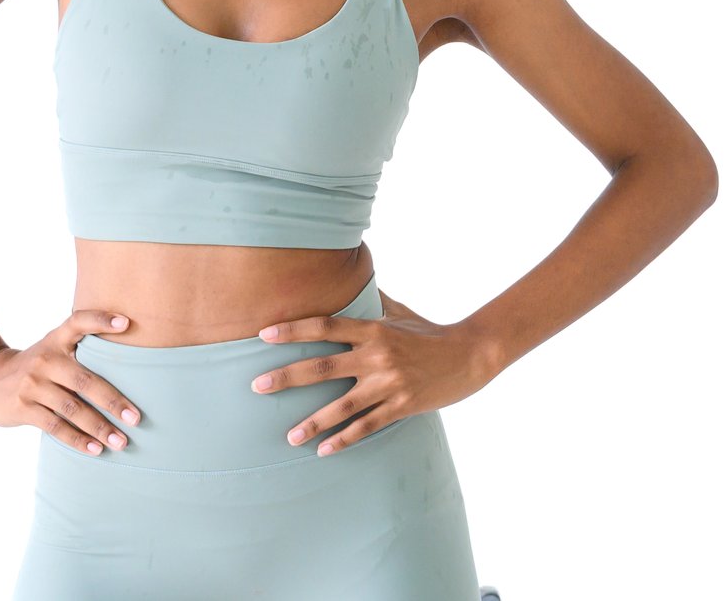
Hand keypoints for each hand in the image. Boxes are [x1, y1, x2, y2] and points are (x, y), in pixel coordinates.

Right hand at [0, 308, 145, 457]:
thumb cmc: (35, 367)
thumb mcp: (51, 349)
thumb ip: (80, 352)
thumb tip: (130, 372)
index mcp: (55, 340)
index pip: (78, 322)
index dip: (100, 320)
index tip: (126, 323)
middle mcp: (45, 360)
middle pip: (84, 380)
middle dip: (113, 401)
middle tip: (136, 418)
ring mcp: (32, 384)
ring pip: (72, 408)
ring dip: (99, 427)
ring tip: (121, 442)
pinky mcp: (23, 407)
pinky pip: (55, 426)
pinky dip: (77, 439)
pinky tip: (95, 449)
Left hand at [249, 287, 493, 455]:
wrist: (471, 355)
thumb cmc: (431, 332)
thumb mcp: (401, 312)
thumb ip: (374, 301)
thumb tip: (354, 276)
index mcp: (373, 330)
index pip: (326, 327)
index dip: (294, 330)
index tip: (264, 334)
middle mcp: (377, 356)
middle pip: (322, 368)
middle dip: (287, 377)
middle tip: (257, 387)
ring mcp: (389, 384)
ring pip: (342, 406)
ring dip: (313, 422)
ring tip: (289, 436)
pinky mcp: (402, 406)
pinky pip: (367, 426)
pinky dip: (344, 439)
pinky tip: (324, 450)